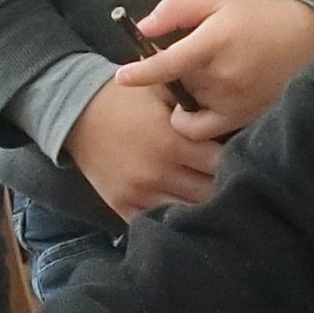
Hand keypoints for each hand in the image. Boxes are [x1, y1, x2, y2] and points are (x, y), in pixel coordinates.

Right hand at [67, 81, 221, 219]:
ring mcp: (139, 193)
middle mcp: (158, 173)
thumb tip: (227, 113)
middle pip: (208, 193)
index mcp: (172, 143)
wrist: (75, 113)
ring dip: (199, 205)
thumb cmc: (123, 99)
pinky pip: (156, 221)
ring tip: (205, 194)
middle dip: (220, 185)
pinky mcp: (122, 205)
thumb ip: (193, 105)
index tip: (238, 156)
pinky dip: (170, 217)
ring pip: (187, 213)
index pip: (221, 164)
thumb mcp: (161, 90)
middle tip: (228, 179)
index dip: (234, 160)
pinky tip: (178, 207)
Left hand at [113, 0, 313, 140]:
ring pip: (187, 105)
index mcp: (215, 42)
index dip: (143, 73)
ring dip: (186, 94)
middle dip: (173, 76)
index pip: (170, 64)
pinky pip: (201, 129)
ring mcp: (233, 102)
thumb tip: (143, 27)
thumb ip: (176, 10)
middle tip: (188, 61)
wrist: (306, 40)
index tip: (122, 78)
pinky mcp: (241, 119)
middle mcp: (224, 77)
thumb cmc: (255, 17)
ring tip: (207, 75)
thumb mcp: (216, 0)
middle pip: (176, 85)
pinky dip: (193, 119)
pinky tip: (203, 101)